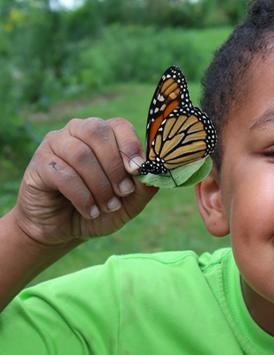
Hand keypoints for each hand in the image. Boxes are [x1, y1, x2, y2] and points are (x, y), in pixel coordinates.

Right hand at [13, 117, 157, 247]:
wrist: (63, 230)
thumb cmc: (99, 210)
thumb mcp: (128, 204)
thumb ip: (143, 189)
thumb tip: (153, 174)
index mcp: (103, 136)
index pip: (119, 125)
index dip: (130, 145)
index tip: (138, 170)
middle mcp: (77, 132)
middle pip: (98, 132)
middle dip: (115, 166)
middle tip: (123, 194)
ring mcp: (55, 145)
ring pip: (80, 154)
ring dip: (99, 185)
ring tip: (107, 206)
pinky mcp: (39, 164)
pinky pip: (63, 174)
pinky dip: (82, 197)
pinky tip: (90, 212)